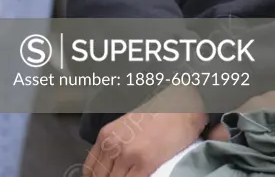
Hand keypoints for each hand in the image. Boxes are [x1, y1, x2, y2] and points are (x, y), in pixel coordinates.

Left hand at [83, 110, 206, 176]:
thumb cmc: (161, 114)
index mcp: (106, 135)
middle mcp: (113, 145)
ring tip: (132, 175)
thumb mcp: (128, 125)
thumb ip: (115, 143)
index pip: (90, 168)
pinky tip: (142, 176)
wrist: (184, 106)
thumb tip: (110, 165)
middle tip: (121, 176)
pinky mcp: (146, 163)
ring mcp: (129, 155)